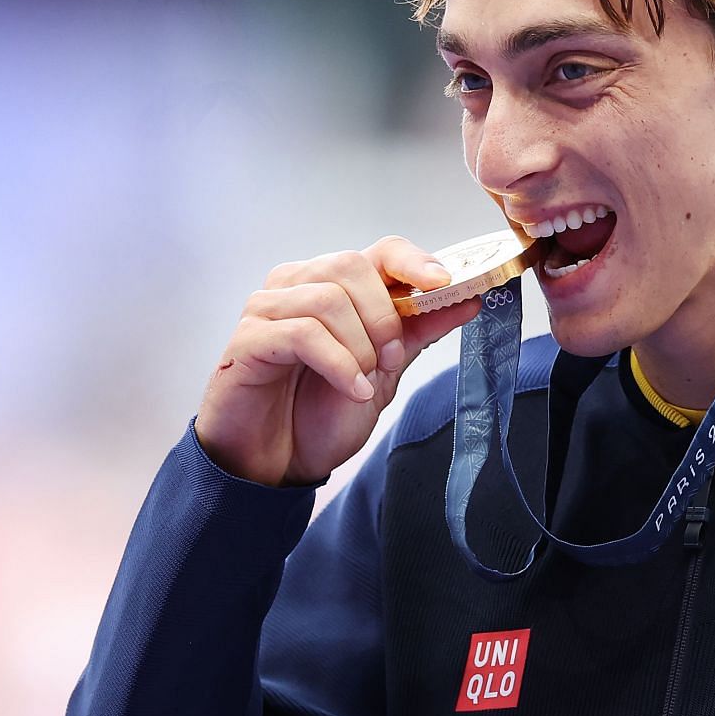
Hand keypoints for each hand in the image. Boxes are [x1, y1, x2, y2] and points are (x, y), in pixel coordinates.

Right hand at [195, 236, 482, 486]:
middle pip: (351, 266)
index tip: (443, 282)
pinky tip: (350, 390)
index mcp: (333, 287)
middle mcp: (297, 287)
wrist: (277, 464)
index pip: (377, 251)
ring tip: (365, 381)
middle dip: (384, 317)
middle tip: (390, 361)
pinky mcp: (247, 339)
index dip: (412, 261)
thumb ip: (418, 332)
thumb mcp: (384, 372)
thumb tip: (467, 300)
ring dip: (359, 346)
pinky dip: (338, 363)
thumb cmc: (319, 414)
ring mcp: (267, 309)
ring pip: (327, 298)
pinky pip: (301, 333)